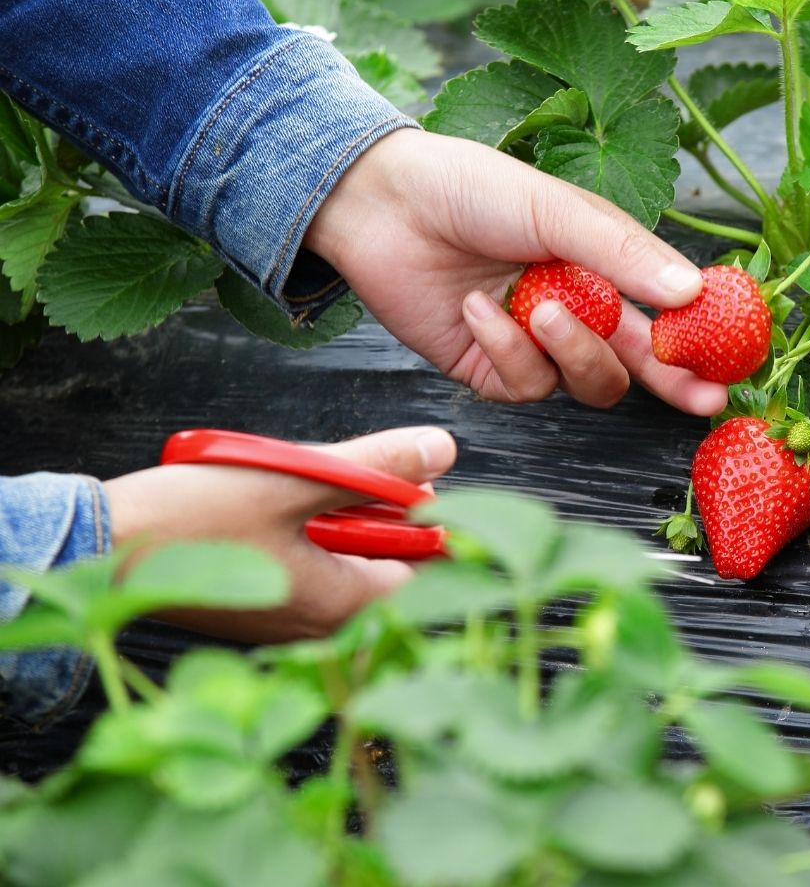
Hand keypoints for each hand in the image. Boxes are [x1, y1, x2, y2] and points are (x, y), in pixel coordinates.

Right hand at [102, 426, 456, 641]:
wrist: (99, 546)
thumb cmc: (191, 519)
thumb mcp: (295, 478)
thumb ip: (376, 468)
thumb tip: (442, 448)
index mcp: (341, 607)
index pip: (426, 567)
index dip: (426, 518)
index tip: (405, 481)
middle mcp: (319, 628)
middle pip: (386, 563)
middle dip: (376, 512)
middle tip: (339, 473)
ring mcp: (286, 620)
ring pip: (344, 559)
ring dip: (336, 516)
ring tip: (294, 482)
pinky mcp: (258, 607)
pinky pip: (307, 565)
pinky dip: (304, 530)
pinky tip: (271, 502)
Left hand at [305, 129, 727, 415]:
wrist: (380, 203)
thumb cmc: (470, 188)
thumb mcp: (557, 208)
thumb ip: (622, 252)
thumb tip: (690, 291)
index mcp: (602, 265)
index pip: (665, 312)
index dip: (699, 338)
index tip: (732, 358)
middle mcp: (576, 308)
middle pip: (638, 363)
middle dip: (671, 381)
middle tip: (699, 397)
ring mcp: (534, 343)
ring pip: (587, 381)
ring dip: (569, 350)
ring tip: (536, 308)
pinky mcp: (490, 369)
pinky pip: (524, 386)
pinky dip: (505, 350)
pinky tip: (477, 309)